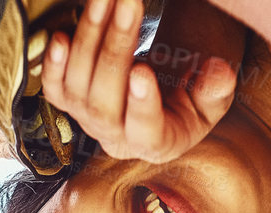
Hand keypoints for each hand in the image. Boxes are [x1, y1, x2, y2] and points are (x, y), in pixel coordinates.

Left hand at [42, 0, 236, 164]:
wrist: (161, 97)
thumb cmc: (188, 98)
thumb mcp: (213, 96)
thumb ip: (216, 88)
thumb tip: (217, 72)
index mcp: (157, 142)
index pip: (147, 131)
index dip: (142, 105)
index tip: (142, 71)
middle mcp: (116, 136)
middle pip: (105, 102)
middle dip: (116, 47)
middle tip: (130, 4)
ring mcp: (89, 120)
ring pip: (78, 87)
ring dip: (90, 37)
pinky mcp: (71, 102)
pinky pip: (54, 88)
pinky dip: (52, 64)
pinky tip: (60, 36)